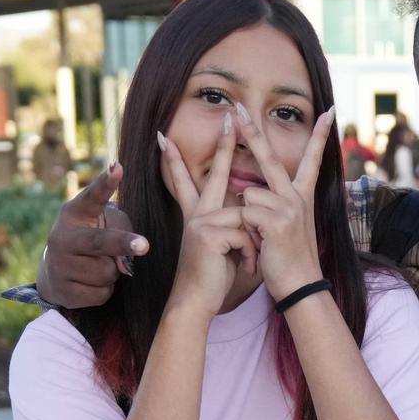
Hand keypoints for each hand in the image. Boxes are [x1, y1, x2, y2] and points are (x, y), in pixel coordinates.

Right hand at [38, 163, 146, 308]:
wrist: (55, 273)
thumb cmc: (90, 239)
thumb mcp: (101, 224)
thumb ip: (118, 229)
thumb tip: (124, 262)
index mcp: (74, 214)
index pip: (91, 197)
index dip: (105, 184)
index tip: (117, 168)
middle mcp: (62, 238)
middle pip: (99, 242)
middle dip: (122, 243)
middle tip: (144, 245)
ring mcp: (60, 266)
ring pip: (107, 272)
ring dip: (112, 272)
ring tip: (98, 266)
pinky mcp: (64, 291)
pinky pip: (101, 293)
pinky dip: (104, 290)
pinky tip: (90, 283)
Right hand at [160, 115, 257, 317]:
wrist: (198, 303)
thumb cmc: (213, 279)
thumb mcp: (224, 247)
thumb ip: (230, 226)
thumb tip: (243, 209)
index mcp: (200, 216)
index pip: (187, 182)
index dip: (176, 161)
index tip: (165, 139)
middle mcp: (198, 214)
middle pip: (215, 173)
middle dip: (224, 144)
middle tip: (230, 116)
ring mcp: (201, 221)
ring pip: (245, 214)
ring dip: (254, 242)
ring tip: (249, 263)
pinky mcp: (208, 233)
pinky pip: (245, 231)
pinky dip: (251, 252)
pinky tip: (244, 267)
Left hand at [234, 102, 334, 299]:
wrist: (299, 284)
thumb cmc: (288, 256)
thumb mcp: (288, 225)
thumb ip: (276, 203)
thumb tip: (249, 189)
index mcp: (302, 196)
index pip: (313, 159)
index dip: (321, 135)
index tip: (329, 111)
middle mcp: (298, 197)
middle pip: (272, 157)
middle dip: (254, 132)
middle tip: (238, 108)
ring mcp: (289, 207)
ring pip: (249, 193)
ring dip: (245, 215)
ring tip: (259, 237)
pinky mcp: (277, 221)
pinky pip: (246, 211)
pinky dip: (245, 227)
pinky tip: (258, 242)